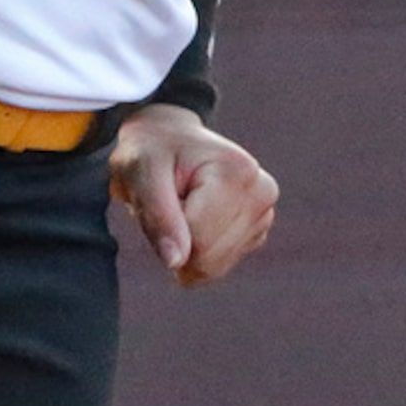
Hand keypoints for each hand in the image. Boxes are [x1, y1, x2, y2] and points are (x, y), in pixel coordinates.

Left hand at [108, 104, 277, 285]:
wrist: (167, 138)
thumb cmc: (151, 150)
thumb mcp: (141, 171)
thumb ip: (158, 216)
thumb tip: (175, 262)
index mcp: (238, 171)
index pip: (198, 238)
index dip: (167, 225)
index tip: (162, 190)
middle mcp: (262, 193)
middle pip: (208, 257)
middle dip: (176, 238)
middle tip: (169, 200)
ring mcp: (264, 215)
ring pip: (212, 267)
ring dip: (184, 246)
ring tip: (180, 206)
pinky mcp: (256, 233)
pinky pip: (216, 267)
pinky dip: (194, 251)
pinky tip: (192, 218)